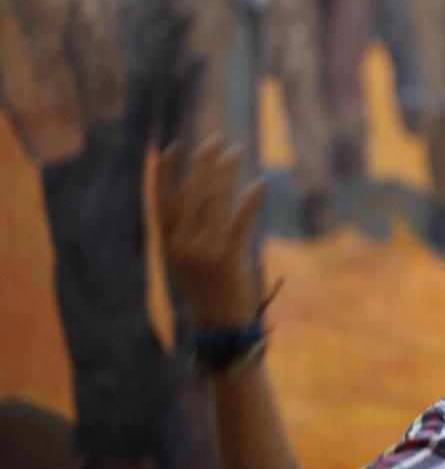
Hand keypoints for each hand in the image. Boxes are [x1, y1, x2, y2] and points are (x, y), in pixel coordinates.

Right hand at [155, 137, 264, 328]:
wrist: (221, 328)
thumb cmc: (209, 291)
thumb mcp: (188, 261)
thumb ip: (189, 232)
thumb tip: (201, 194)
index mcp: (168, 244)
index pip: (162, 200)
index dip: (165, 172)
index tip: (174, 146)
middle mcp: (182, 246)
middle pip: (191, 195)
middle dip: (203, 164)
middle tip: (216, 140)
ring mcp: (203, 253)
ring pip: (214, 204)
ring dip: (226, 174)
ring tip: (235, 152)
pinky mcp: (228, 261)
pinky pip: (239, 224)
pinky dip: (249, 202)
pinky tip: (258, 183)